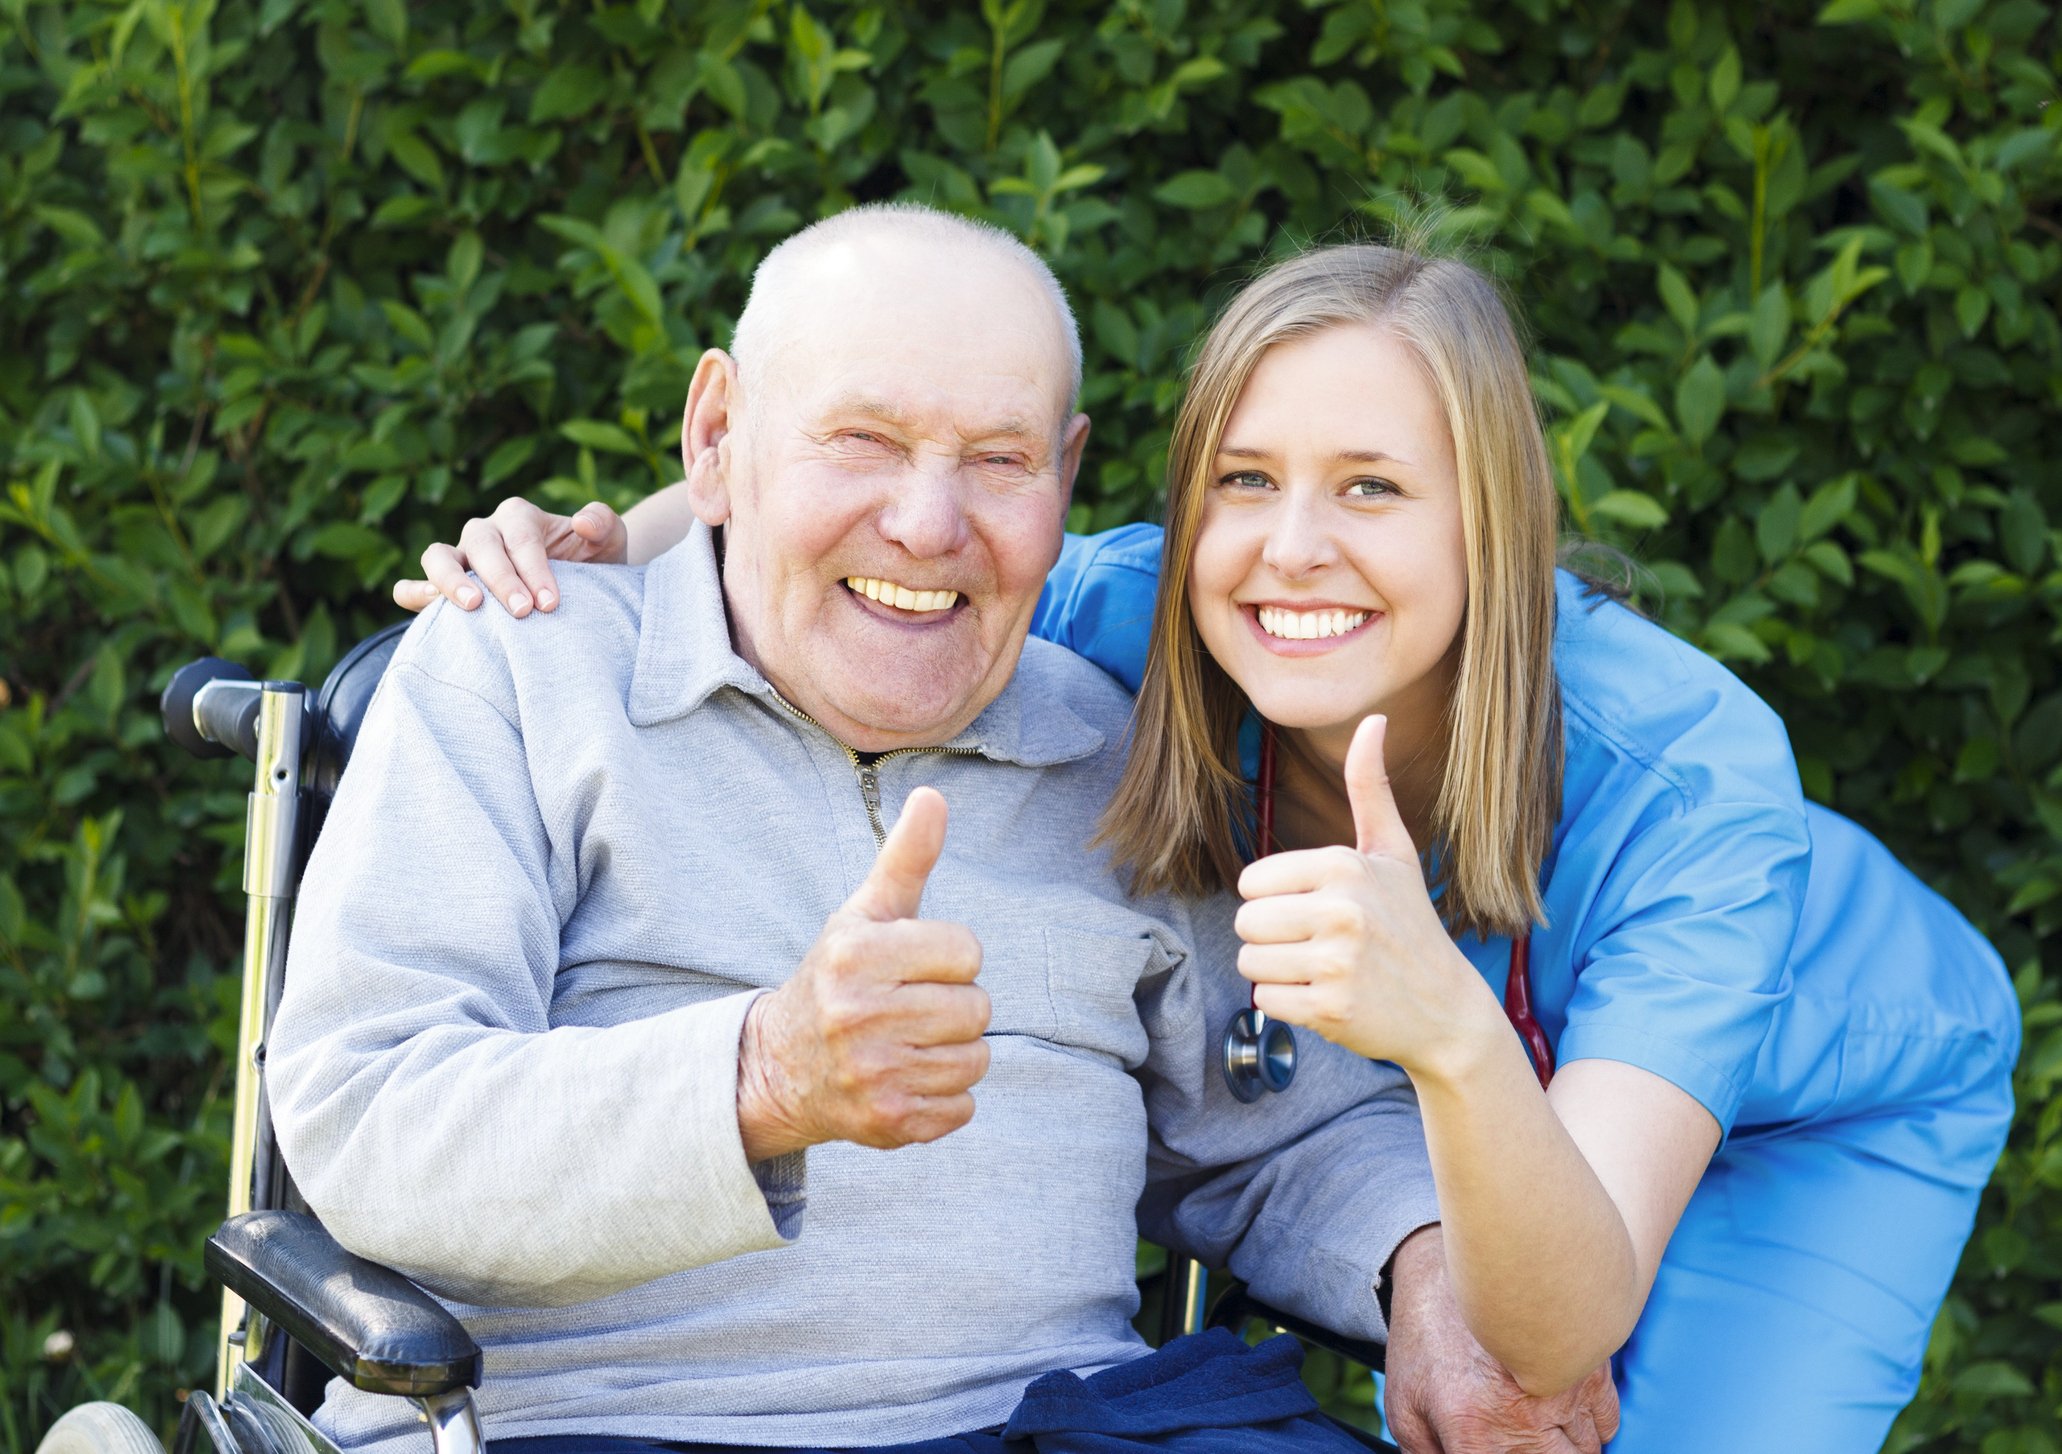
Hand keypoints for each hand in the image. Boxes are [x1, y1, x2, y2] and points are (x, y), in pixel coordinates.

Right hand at [392, 497, 629, 615]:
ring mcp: (461, 557)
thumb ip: (603, 523)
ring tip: (472, 607)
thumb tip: (582, 520)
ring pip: (438, 556)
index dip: (534, 569)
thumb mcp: (609, 540)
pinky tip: (424, 605)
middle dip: (501, 578)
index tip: (550, 603)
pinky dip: (414, 592)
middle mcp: (486, 532)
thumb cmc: (592, 564)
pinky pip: (416, 584)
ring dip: (450, 580)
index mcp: (520, 517)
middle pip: (481, 544)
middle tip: (524, 612)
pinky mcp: (445, 586)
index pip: (521, 537)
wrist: (582, 590)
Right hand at [736, 787, 989, 1160]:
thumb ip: (905, 858)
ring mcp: (873, 1074)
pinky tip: (906, 1079)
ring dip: (953, 1052)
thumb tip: (934, 795)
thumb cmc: (839, 976)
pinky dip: (945, 1098)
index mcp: (856, 954)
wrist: (779, 1067)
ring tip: (909, 1043)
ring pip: (976, 1059)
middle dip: (953, 1006)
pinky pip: (964, 1108)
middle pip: (976, 1008)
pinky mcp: (888, 1123)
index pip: (967, 951)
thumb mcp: (864, 914)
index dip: (950, 957)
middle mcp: (858, 1015)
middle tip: (910, 1009)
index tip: (914, 966)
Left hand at [1233, 715, 1492, 1072]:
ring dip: (1276, 973)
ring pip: (1250, 964)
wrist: (1446, 1009)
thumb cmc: (1410, 924)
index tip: (1315, 910)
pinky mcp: (1331, 1009)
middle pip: (1245, 923)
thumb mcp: (1393, 852)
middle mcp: (1341, 911)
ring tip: (1321, 971)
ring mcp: (1337, 963)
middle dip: (1271, 939)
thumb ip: (1370, 787)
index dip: (1274, 900)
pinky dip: (1288, 1006)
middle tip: (1317, 945)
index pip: (1252, 882)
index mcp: (1344, 866)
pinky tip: (1327, 998)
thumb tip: (1374, 718)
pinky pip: (1266, 1002)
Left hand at [1384, 1227, 1619, 1453]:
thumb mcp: (1406, 1404)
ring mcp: (1563, 1394)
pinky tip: (1559, 1408)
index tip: (1487, 1444)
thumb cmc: (1427, 1337)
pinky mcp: (1590, 1368)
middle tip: (1517, 1436)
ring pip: (1586, 1453)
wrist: (1457, 1262)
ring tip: (1531, 1426)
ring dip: (1565, 1448)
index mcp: (1474, 1433)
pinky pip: (1607, 1424)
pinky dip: (1589, 1426)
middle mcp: (1524, 1420)